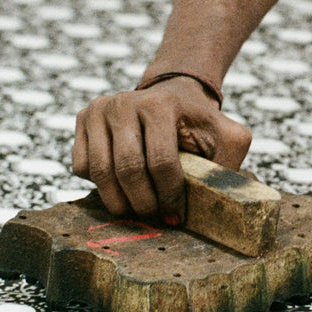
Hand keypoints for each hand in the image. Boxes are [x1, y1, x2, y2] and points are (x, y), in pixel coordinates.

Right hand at [72, 77, 252, 220]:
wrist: (174, 92)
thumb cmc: (200, 122)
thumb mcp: (227, 135)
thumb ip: (231, 161)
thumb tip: (227, 198)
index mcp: (161, 105)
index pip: (161, 162)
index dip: (168, 196)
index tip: (175, 216)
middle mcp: (125, 103)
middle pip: (128, 170)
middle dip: (143, 203)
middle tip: (155, 218)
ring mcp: (100, 109)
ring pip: (100, 172)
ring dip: (119, 202)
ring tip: (137, 212)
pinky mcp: (83, 118)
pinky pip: (81, 166)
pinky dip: (99, 185)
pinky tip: (121, 187)